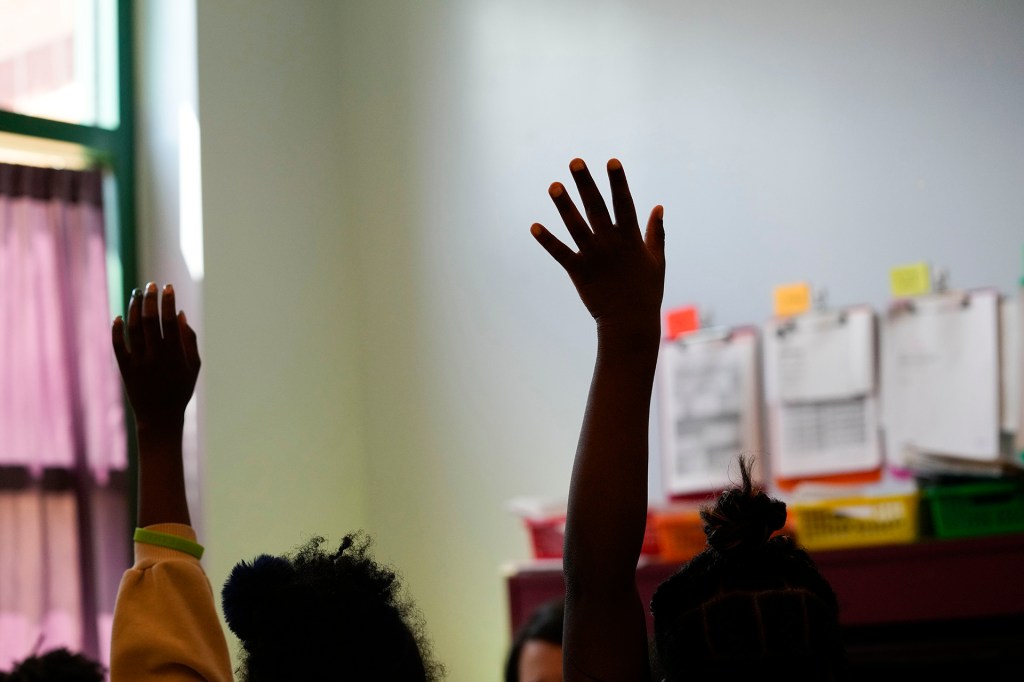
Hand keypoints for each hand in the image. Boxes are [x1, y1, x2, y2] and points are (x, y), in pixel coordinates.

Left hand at [112, 282, 199, 431]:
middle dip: (150, 299)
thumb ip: (189, 340)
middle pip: (149, 320)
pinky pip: (118, 345)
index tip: (168, 287)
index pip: (170, 321)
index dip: (168, 301)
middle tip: (151, 285)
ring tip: (137, 294)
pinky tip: (119, 316)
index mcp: (175, 355)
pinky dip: (117, 329)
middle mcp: (155, 356)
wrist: (159, 418)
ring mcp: (138, 362)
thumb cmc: (180, 390)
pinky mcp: (125, 369)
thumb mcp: (193, 367)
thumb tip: (180, 314)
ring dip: (134, 308)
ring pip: (132, 329)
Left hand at [531, 158, 664, 334]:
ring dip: (564, 205)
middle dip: (586, 184)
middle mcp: (611, 243)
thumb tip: (659, 207)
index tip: (612, 161)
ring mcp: (594, 257)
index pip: (624, 204)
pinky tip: (534, 226)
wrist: (630, 323)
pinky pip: (560, 253)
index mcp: (631, 239)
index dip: (618, 182)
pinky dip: (547, 240)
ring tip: (553, 185)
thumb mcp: (657, 260)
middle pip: (597, 208)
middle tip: (575, 161)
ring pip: (576, 226)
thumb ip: (656, 232)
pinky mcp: (579, 272)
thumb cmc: (646, 291)